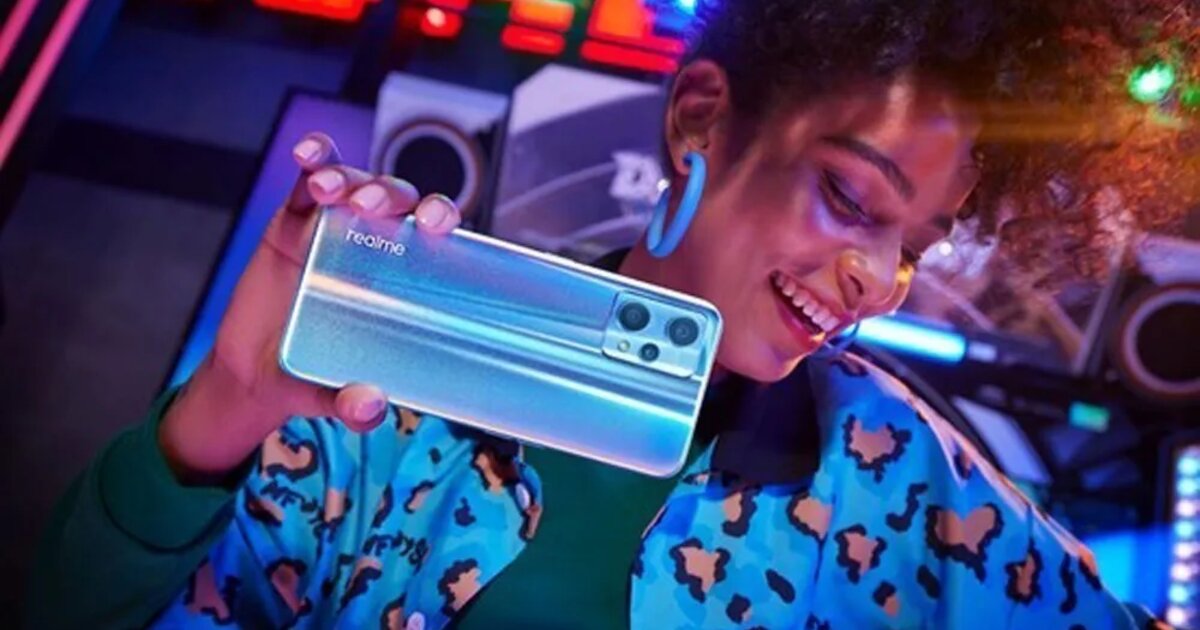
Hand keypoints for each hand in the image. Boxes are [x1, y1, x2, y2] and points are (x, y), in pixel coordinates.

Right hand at [159, 133, 461, 483]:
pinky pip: (310, 176)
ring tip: (326, 189)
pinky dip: (314, 157)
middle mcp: (378, 245)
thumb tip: (370, 408)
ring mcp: (337, 226)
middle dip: (392, 194)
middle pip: (399, 202)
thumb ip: (350, 403)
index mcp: (404, 280)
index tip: (438, 225)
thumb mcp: (330, 395)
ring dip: (347, 176)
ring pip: (356, 181)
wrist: (253, 372)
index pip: (436, 240)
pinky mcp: (296, 217)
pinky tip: (307, 152)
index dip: (443, 221)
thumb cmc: (310, 375)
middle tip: (372, 208)